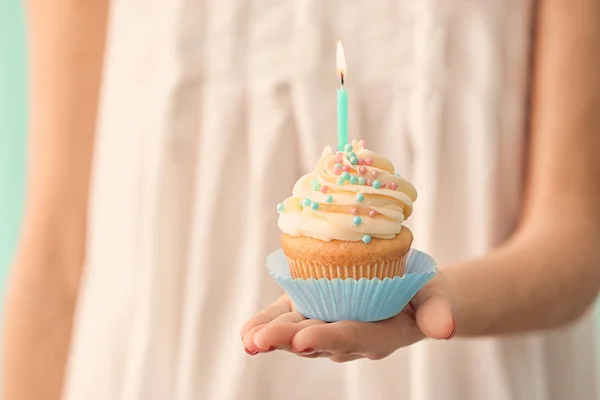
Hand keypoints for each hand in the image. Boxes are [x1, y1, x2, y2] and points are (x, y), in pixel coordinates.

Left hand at [240, 272, 455, 362]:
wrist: (409, 292)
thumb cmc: (424, 292)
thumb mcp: (437, 295)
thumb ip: (438, 311)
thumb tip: (445, 329)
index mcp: (379, 334)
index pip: (351, 336)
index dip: (326, 338)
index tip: (302, 339)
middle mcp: (349, 337)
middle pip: (316, 340)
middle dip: (286, 339)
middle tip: (259, 341)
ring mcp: (329, 325)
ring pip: (297, 333)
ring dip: (271, 335)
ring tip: (248, 338)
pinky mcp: (313, 311)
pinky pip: (289, 319)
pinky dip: (268, 322)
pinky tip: (247, 331)